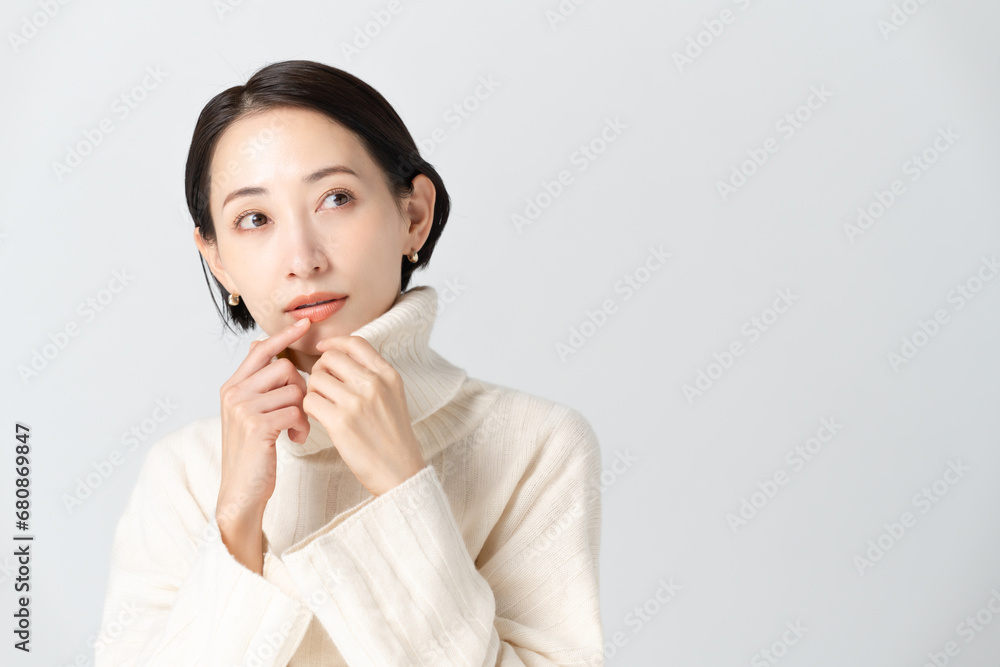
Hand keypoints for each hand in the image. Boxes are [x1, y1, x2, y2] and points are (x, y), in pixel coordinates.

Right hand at [216, 318, 311, 572]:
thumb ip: (259, 385)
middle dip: (301, 388)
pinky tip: (295, 439)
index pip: (261, 349)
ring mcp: (243, 409)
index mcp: (233, 386)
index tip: (305, 323)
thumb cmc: (253, 453)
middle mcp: (234, 393)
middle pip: (284, 367)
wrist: (241, 491)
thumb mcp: (251, 414)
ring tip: (296, 429)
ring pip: (294, 389)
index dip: (284, 335)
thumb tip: (268, 349)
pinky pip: (295, 410)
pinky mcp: (257, 426)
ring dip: (304, 411)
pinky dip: (302, 426)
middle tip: (298, 410)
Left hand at [305, 335, 425, 496]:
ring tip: (322, 405)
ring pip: (317, 379)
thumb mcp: (393, 396)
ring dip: (313, 391)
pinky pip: (310, 401)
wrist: (400, 470)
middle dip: (320, 370)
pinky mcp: (340, 422)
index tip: (323, 348)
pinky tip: (319, 417)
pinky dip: (309, 408)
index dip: (334, 342)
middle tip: (322, 387)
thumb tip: (340, 357)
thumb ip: (373, 375)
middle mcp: (374, 384)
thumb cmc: (393, 436)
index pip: (355, 343)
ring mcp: (356, 402)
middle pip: (331, 358)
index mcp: (388, 375)